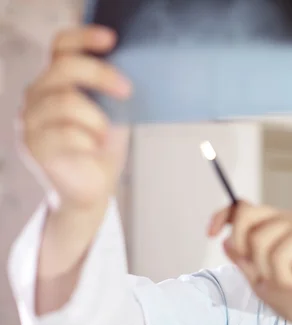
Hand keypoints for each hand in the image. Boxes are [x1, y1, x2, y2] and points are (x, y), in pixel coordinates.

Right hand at [20, 24, 131, 211]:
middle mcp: (36, 96)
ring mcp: (29, 121)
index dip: (84, 38)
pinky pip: (65, 133)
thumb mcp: (112, 113)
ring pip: (66, 102)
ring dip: (96, 120)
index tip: (112, 39)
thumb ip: (111, 92)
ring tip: (102, 136)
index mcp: (55, 82)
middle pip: (65, 68)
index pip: (62, 47)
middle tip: (127, 91)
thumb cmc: (102, 149)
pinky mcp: (33, 146)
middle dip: (101, 75)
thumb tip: (131, 69)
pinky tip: (91, 150)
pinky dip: (88, 141)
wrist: (93, 190)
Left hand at [207, 201, 291, 324]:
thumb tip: (226, 240)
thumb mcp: (263, 282)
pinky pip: (277, 255)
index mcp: (274, 228)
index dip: (222, 216)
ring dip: (268, 271)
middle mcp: (286, 221)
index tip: (211, 233)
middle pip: (244, 213)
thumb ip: (245, 261)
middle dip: (242, 247)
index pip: (240, 209)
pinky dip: (284, 278)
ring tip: (290, 281)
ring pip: (257, 240)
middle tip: (263, 272)